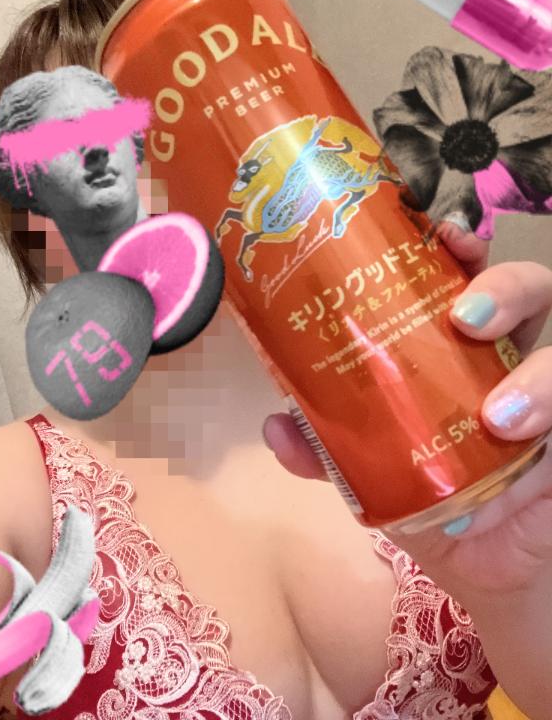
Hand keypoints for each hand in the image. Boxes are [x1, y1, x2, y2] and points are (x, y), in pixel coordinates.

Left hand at [262, 221, 551, 599]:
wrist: (481, 565)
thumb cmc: (432, 499)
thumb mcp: (373, 471)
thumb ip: (330, 447)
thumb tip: (277, 425)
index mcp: (462, 347)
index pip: (471, 277)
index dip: (463, 248)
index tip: (442, 235)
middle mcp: (514, 359)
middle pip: (534, 292)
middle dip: (507, 288)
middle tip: (465, 316)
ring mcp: (551, 398)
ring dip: (540, 377)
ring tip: (499, 414)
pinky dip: (550, 430)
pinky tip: (520, 446)